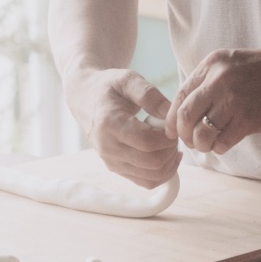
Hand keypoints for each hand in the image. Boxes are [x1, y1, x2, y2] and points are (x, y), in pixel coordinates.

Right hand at [66, 68, 180, 188]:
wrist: (86, 99)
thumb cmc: (110, 87)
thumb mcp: (128, 79)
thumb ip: (150, 95)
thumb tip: (171, 113)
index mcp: (110, 124)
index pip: (147, 141)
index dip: (169, 135)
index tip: (173, 123)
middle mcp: (108, 148)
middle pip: (152, 162)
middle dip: (172, 148)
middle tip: (174, 132)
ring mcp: (111, 162)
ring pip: (152, 176)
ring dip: (170, 161)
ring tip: (171, 142)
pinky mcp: (117, 169)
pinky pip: (146, 182)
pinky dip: (164, 172)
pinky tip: (168, 154)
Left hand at [165, 43, 260, 154]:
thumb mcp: (232, 63)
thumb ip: (209, 82)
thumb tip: (185, 113)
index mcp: (212, 64)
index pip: (179, 96)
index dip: (174, 118)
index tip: (177, 129)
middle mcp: (218, 80)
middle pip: (184, 117)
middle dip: (184, 134)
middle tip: (192, 140)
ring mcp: (234, 100)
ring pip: (201, 134)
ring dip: (202, 144)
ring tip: (210, 143)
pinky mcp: (249, 119)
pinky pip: (221, 142)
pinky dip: (219, 148)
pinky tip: (226, 143)